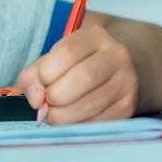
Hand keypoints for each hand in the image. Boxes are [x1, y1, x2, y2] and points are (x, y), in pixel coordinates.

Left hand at [14, 22, 138, 125]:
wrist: (115, 71)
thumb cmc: (77, 65)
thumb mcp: (54, 58)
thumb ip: (35, 75)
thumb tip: (35, 99)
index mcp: (95, 36)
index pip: (67, 53)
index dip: (46, 73)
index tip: (40, 83)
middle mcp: (116, 56)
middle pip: (84, 77)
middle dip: (55, 96)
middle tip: (46, 102)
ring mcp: (126, 82)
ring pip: (91, 104)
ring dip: (63, 116)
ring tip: (54, 113)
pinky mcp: (127, 107)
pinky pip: (97, 122)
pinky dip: (76, 125)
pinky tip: (71, 119)